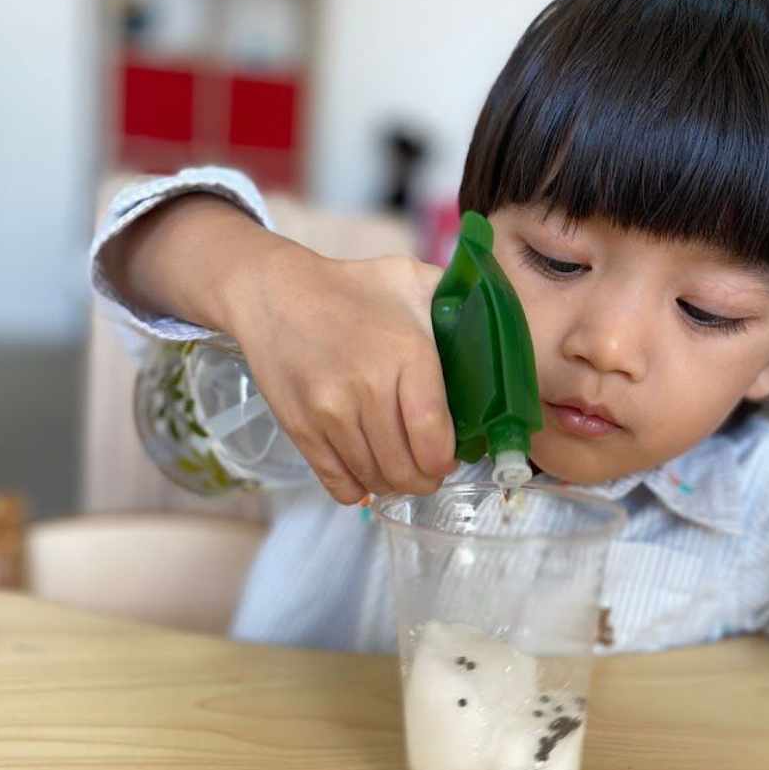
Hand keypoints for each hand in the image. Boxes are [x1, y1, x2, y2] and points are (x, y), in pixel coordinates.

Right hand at [227, 243, 457, 504]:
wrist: (274, 293)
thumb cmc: (352, 288)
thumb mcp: (411, 280)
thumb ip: (456, 300)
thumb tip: (493, 322)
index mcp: (407, 355)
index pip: (434, 438)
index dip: (446, 460)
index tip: (450, 457)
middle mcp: (367, 389)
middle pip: (406, 469)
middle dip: (425, 478)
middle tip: (428, 469)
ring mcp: (329, 413)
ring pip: (374, 480)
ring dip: (393, 484)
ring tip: (400, 468)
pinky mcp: (300, 429)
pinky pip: (338, 484)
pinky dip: (358, 489)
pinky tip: (367, 474)